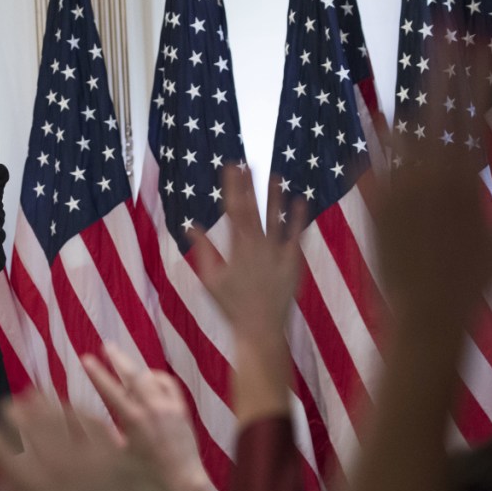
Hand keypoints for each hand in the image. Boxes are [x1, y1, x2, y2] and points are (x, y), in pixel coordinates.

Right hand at [83, 345, 223, 490]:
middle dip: (117, 358)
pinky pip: (168, 383)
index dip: (97, 373)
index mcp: (133, 420)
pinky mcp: (181, 409)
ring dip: (136, 368)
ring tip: (124, 363)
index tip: (85, 359)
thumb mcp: (119, 454)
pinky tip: (150, 378)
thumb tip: (84, 419)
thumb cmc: (146, 474)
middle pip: (132, 374)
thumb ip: (103, 433)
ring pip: (150, 376)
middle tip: (105, 345)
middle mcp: (152, 409)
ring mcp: (169, 407)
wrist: (181, 481)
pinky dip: (157, 378)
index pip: (110, 390)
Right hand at [190, 166, 305, 342]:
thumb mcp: (210, 278)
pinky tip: (300, 200)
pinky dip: (298, 218)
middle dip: (249, 184)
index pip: (233, 209)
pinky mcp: (292, 262)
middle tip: (248, 162)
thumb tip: (191, 226)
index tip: (231, 167)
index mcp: (236, 248)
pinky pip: (296, 236)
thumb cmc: (231, 306)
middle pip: (253, 209)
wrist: (259, 328)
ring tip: (275, 175)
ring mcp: (276, 253)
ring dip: (275, 196)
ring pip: (276, 218)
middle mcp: (257, 246)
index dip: (232, 186)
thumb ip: (203, 250)